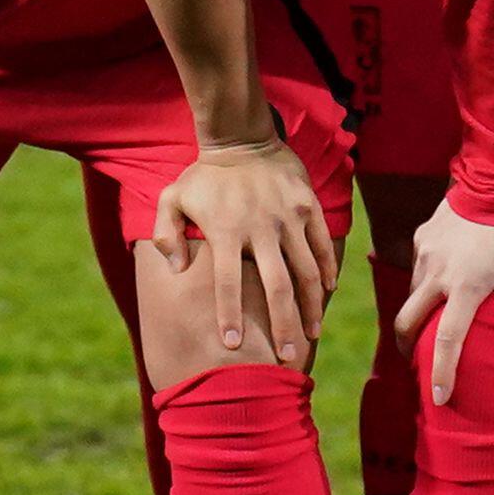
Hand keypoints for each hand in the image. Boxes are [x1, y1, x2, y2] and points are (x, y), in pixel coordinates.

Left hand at [146, 134, 337, 353]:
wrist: (241, 137)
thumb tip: (175, 270)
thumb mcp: (172, 197)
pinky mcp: (308, 206)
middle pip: (276, 286)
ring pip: (307, 270)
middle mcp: (260, 228)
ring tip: (311, 333)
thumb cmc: (203, 176)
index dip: (230, 315)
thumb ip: (165, 233)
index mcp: (225, 230)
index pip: (227, 282)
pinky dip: (327, 269)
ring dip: (311, 305)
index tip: (233, 346)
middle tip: (286, 357)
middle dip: (282, 325)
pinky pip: (322, 244)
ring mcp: (288, 217)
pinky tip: (328, 291)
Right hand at [392, 202, 493, 404]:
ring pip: (411, 295)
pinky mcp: (422, 237)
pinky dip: (423, 285)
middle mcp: (437, 272)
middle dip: (409, 348)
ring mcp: (425, 253)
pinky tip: (441, 286)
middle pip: (408, 322)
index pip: (447, 339)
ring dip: (418, 315)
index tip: (437, 398)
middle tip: (419, 365)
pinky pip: (416, 269)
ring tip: (432, 326)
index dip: (441, 371)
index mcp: (466, 286)